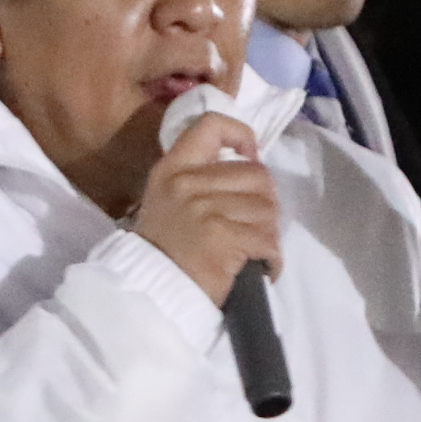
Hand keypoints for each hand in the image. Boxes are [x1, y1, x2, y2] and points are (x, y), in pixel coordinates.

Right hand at [134, 107, 286, 310]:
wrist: (148, 295)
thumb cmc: (162, 252)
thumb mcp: (168, 202)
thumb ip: (200, 179)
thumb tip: (250, 165)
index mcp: (172, 170)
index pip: (210, 125)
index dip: (240, 134)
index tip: (251, 156)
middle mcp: (187, 183)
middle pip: (257, 175)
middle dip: (265, 203)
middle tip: (255, 227)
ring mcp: (205, 210)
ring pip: (267, 209)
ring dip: (269, 235)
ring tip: (254, 252)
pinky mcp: (223, 237)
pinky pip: (268, 240)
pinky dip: (272, 258)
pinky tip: (261, 269)